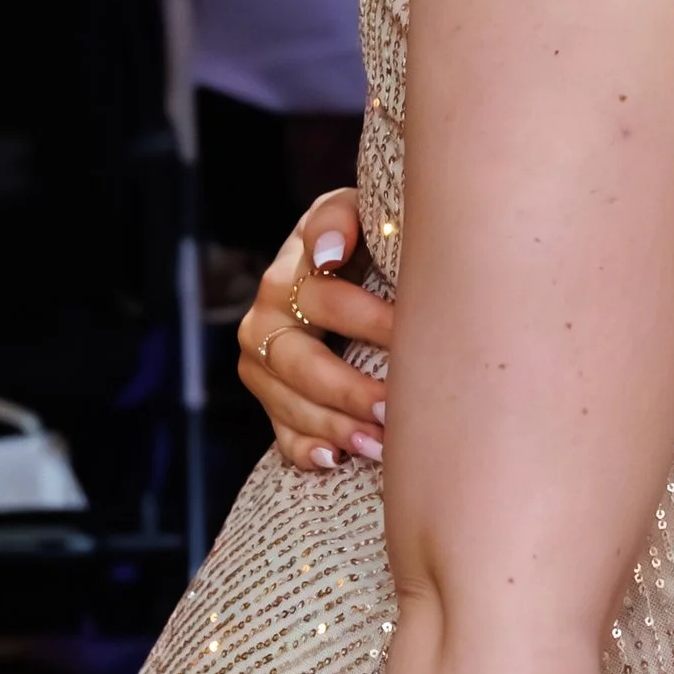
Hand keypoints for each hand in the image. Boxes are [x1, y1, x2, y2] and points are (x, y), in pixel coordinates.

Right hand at [236, 189, 391, 467]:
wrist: (342, 270)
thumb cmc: (361, 242)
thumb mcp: (352, 213)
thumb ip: (339, 218)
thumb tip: (329, 253)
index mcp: (288, 277)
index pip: (325, 302)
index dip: (369, 320)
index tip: (410, 333)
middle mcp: (265, 323)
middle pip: (301, 364)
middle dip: (349, 389)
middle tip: (395, 409)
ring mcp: (263, 368)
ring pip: (291, 405)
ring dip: (336, 427)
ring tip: (380, 444)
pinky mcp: (271, 403)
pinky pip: (281, 435)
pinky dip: (308, 450)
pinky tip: (336, 460)